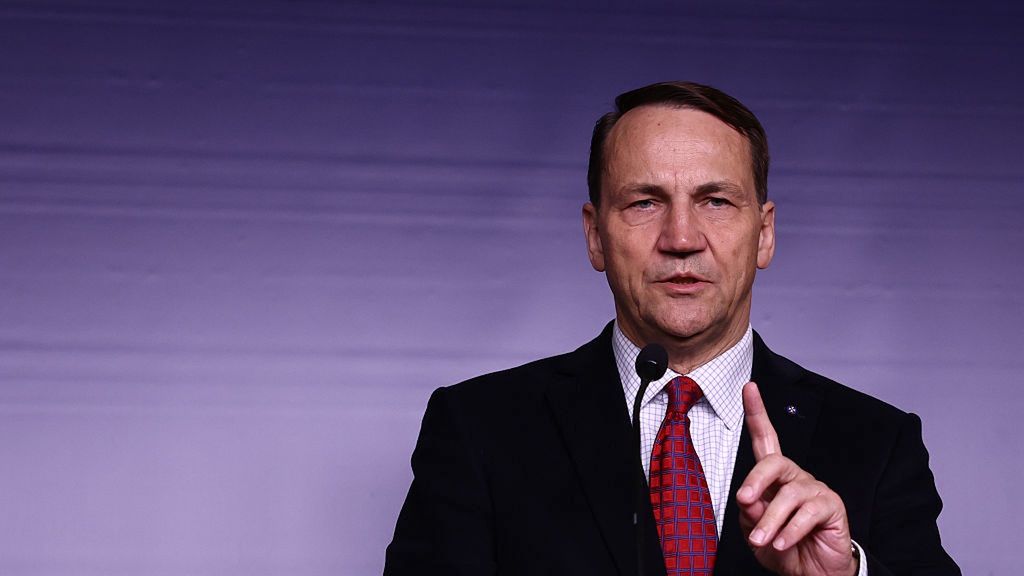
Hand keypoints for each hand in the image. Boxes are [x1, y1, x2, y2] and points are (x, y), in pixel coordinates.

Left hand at [737, 382, 857, 575]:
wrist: (813, 574)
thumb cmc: (783, 549)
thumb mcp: (756, 531)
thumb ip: (750, 514)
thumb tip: (748, 499)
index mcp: (775, 478)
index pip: (765, 439)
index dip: (757, 412)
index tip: (748, 387)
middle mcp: (796, 478)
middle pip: (775, 462)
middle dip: (756, 480)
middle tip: (744, 500)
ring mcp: (816, 490)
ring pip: (789, 494)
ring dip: (771, 521)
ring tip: (763, 541)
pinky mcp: (832, 507)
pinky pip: (808, 513)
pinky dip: (791, 531)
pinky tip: (782, 544)